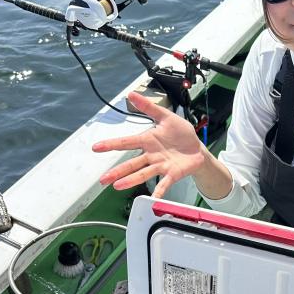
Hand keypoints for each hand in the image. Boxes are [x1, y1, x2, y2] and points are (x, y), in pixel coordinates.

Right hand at [92, 92, 206, 197]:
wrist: (197, 149)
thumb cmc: (181, 134)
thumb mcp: (165, 117)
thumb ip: (149, 107)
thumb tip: (131, 94)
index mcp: (148, 141)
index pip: (126, 143)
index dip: (111, 145)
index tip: (96, 147)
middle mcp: (151, 156)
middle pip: (131, 163)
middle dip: (117, 171)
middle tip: (103, 179)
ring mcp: (161, 166)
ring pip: (143, 174)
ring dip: (130, 180)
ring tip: (117, 186)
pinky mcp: (172, 174)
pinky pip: (164, 183)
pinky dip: (159, 191)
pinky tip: (153, 198)